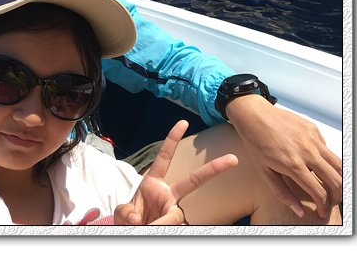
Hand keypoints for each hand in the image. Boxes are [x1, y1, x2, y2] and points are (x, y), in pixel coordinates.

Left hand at [114, 120, 237, 224]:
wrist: (133, 234)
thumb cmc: (129, 220)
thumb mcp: (122, 213)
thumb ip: (128, 213)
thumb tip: (138, 218)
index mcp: (153, 184)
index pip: (164, 157)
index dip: (172, 139)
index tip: (183, 122)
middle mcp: (168, 196)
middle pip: (194, 181)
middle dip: (214, 169)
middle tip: (233, 158)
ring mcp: (175, 212)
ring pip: (175, 218)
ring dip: (160, 223)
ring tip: (146, 225)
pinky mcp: (179, 226)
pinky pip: (175, 229)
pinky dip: (162, 231)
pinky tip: (155, 231)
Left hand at [226, 95, 341, 218]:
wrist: (253, 116)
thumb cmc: (255, 144)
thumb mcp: (264, 172)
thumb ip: (283, 193)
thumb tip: (299, 212)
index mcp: (293, 165)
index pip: (319, 192)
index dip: (323, 206)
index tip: (321, 211)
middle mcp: (307, 152)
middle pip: (335, 181)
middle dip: (336, 196)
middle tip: (330, 201)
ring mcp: (312, 139)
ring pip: (338, 164)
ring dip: (338, 179)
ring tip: (330, 186)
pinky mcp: (313, 129)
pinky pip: (327, 149)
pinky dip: (326, 160)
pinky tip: (315, 162)